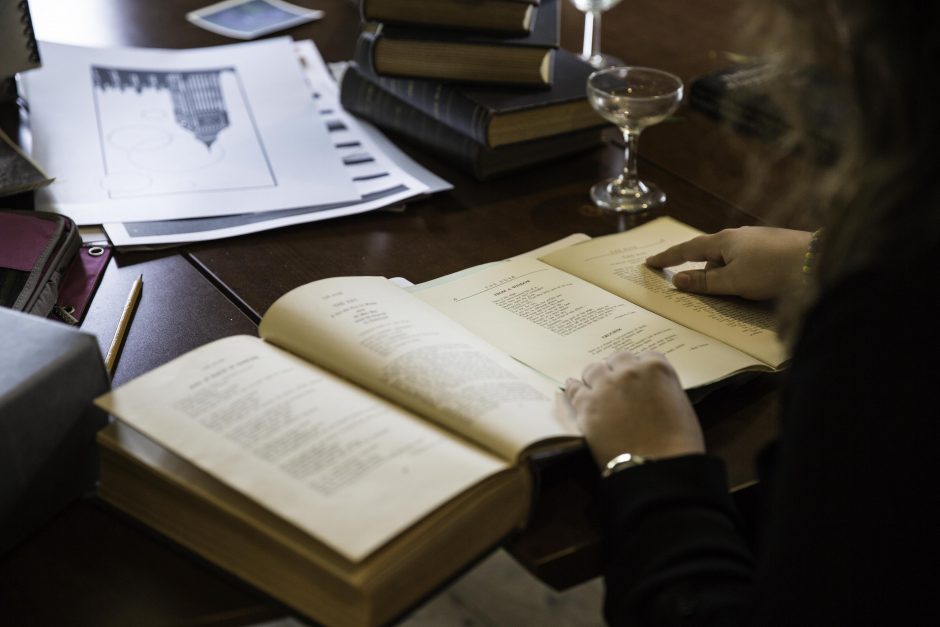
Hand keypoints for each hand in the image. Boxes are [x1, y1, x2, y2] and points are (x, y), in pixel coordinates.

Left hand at [565, 351, 703, 469]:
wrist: (658, 465)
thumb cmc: (678, 442)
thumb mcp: (680, 405)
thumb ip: (662, 389)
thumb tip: (649, 391)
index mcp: (656, 368)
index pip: (645, 356)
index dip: (640, 368)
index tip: (637, 377)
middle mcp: (629, 371)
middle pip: (618, 358)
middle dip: (618, 369)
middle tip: (617, 383)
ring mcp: (605, 386)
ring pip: (593, 369)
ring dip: (595, 376)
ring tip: (595, 385)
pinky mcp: (587, 405)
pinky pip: (575, 389)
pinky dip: (574, 387)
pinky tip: (572, 386)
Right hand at [645, 226, 811, 300]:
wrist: (819, 260)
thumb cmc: (773, 269)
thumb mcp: (734, 281)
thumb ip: (705, 282)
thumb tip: (678, 280)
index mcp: (724, 241)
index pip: (687, 250)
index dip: (667, 258)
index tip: (650, 263)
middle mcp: (738, 237)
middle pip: (711, 258)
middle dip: (707, 276)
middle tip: (710, 293)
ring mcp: (757, 242)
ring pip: (731, 264)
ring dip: (730, 280)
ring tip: (745, 295)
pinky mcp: (772, 250)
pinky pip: (747, 265)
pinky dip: (744, 277)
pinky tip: (759, 287)